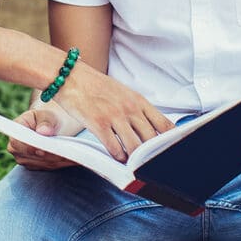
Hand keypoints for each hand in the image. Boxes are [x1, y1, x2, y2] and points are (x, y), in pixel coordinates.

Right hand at [7, 108, 78, 170]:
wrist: (50, 124)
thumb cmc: (46, 118)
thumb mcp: (45, 115)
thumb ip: (44, 122)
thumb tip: (44, 131)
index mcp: (15, 132)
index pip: (18, 143)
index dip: (30, 147)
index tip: (43, 149)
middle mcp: (17, 149)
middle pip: (34, 156)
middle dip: (51, 154)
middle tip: (67, 152)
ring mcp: (26, 160)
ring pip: (45, 163)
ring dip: (61, 160)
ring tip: (75, 154)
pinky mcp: (38, 166)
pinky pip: (52, 167)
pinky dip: (64, 163)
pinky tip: (75, 158)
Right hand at [54, 65, 173, 161]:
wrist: (70, 76)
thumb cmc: (95, 86)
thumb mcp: (122, 92)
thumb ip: (137, 109)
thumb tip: (149, 129)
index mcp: (138, 100)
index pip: (165, 125)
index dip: (170, 142)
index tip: (169, 151)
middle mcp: (129, 108)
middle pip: (151, 140)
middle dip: (151, 155)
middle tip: (149, 163)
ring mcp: (114, 116)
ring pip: (135, 147)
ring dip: (134, 159)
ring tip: (132, 163)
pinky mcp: (98, 123)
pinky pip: (114, 148)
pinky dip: (118, 157)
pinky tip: (117, 157)